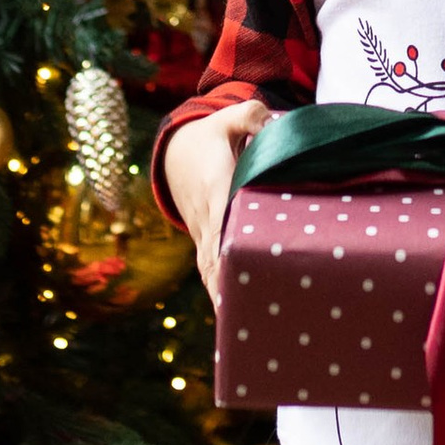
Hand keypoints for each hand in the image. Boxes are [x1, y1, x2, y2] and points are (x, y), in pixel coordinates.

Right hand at [172, 97, 272, 300]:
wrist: (177, 154)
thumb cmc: (210, 137)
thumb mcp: (227, 119)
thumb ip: (248, 116)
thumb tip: (267, 122)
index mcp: (214, 187)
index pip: (221, 217)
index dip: (227, 242)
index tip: (239, 266)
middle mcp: (206, 217)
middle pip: (216, 255)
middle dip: (229, 283)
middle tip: (248, 312)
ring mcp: (203, 234)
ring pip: (211, 270)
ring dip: (223, 297)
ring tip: (243, 328)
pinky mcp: (206, 244)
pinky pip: (212, 273)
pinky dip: (220, 295)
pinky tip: (237, 320)